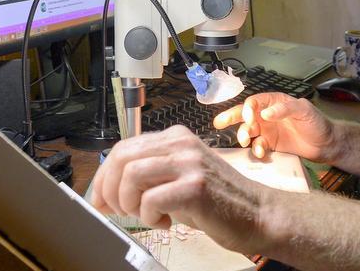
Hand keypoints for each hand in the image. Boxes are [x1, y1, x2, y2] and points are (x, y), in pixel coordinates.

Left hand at [90, 125, 271, 252]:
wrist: (259, 214)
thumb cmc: (219, 201)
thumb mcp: (181, 177)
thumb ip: (151, 175)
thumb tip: (109, 190)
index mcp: (176, 138)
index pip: (123, 148)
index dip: (104, 176)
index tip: (100, 199)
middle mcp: (181, 144)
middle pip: (121, 157)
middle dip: (109, 190)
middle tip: (118, 211)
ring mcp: (189, 163)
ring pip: (131, 175)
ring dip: (128, 202)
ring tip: (144, 215)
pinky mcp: (195, 187)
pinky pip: (150, 199)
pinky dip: (148, 216)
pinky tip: (164, 222)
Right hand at [214, 92, 336, 161]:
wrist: (326, 145)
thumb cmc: (317, 123)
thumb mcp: (304, 110)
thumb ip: (285, 109)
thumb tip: (265, 112)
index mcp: (274, 103)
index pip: (254, 102)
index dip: (248, 108)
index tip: (248, 117)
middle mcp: (268, 116)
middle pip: (244, 114)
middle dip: (230, 117)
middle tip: (219, 123)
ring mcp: (268, 131)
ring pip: (248, 131)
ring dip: (243, 136)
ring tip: (245, 141)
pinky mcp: (271, 145)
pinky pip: (257, 146)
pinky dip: (256, 149)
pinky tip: (260, 152)